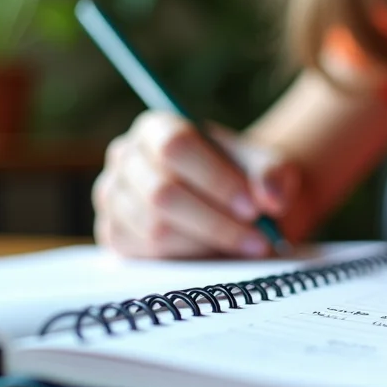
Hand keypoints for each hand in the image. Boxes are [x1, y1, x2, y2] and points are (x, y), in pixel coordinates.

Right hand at [92, 110, 299, 258]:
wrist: (229, 201)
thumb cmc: (244, 177)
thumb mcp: (267, 166)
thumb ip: (274, 174)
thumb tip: (272, 198)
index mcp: (157, 127)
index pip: (176, 146)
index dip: (215, 179)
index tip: (254, 207)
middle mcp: (125, 157)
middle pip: (162, 192)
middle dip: (216, 221)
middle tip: (259, 238)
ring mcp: (112, 196)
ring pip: (155, 228)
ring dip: (206, 244)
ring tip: (248, 247)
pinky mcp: (114, 233)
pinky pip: (146, 253)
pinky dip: (187, 259)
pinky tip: (218, 254)